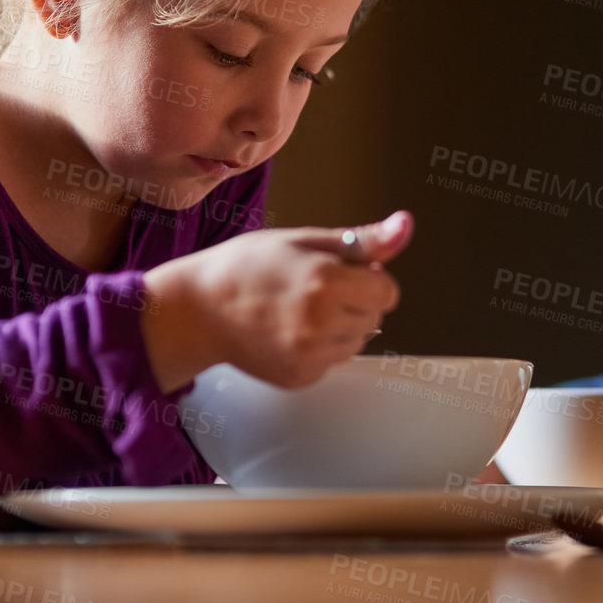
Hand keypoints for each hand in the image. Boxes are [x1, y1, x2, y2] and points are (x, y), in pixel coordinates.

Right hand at [143, 210, 413, 390]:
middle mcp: (322, 322)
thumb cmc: (246, 266)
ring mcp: (311, 355)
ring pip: (358, 340)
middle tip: (314, 288)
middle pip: (375, 317)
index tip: (342, 272)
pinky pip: (334, 360)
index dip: (369, 278)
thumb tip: (404, 226)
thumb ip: (362, 241)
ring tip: (300, 309)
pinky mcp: (301, 377)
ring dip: (342, 325)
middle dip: (356, 301)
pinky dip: (322, 347)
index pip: (387, 291)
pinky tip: (290, 331)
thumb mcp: (304, 240)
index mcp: (326, 281)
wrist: (197, 310)